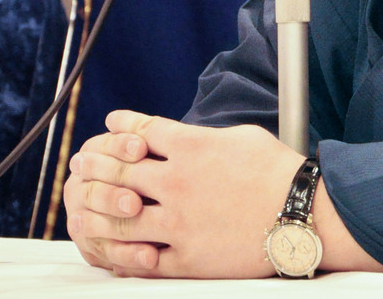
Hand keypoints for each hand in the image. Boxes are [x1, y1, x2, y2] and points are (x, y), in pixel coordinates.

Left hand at [65, 110, 303, 277]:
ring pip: (118, 218)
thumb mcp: (242, 137)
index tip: (111, 123)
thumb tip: (180, 137)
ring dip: (93, 210)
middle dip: (94, 164)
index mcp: (193, 147)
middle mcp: (178, 182)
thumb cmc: (278, 171)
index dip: (122, 125)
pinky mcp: (186, 258)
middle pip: (119, 171)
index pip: (142, 130)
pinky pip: (141, 259)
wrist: (302, 212)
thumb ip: (204, 138)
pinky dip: (120, 253)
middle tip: (80, 163)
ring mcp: (178, 222)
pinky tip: (109, 248)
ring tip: (80, 207)